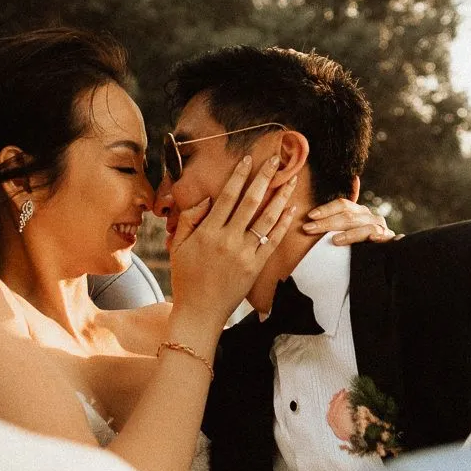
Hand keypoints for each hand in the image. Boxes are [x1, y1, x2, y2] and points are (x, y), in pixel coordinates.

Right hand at [169, 154, 299, 328]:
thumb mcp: (178, 246)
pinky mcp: (256, 268)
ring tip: (291, 179)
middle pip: (250, 202)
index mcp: (208, 233)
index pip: (227, 197)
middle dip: (264, 178)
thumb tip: (207, 198)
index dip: (238, 176)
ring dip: (281, 197)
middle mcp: (228, 240)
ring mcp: (244, 254)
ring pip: (266, 219)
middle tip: (276, 159)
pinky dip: (283, 224)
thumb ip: (189, 218)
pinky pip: (272, 241)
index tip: (247, 159)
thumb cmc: (186, 278)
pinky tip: (291, 209)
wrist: (199, 312)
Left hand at [301, 198, 399, 244]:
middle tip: (309, 229)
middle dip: (327, 223)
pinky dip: (378, 236)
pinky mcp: (389, 240)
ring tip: (335, 240)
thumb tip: (306, 226)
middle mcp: (369, 216)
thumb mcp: (343, 234)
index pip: (342, 205)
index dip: (326, 209)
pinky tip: (372, 238)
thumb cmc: (355, 247)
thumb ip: (331, 229)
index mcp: (358, 212)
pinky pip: (384, 236)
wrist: (382, 259)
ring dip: (350, 234)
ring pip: (365, 227)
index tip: (310, 216)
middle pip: (349, 216)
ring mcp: (380, 227)